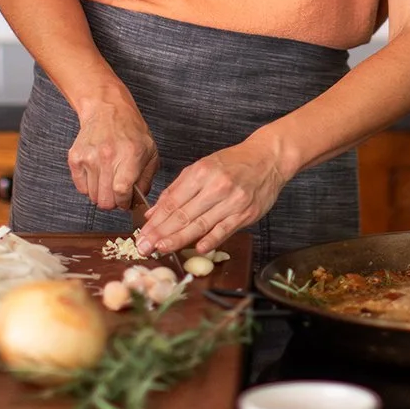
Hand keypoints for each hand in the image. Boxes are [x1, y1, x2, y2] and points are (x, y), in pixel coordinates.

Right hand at [66, 96, 157, 210]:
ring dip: (101, 194)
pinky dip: (89, 187)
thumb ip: (146, 179)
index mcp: (129, 155)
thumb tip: (137, 201)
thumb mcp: (150, 152)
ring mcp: (89, 157)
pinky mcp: (75, 158)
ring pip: (92, 196)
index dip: (124, 202)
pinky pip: (81, 187)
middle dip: (113, 202)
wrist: (107, 110)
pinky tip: (98, 175)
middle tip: (118, 194)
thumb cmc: (131, 131)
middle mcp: (107, 156)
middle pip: (105, 199)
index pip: (121, 192)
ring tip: (108, 180)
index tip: (126, 201)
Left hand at [138, 140, 287, 256]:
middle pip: (183, 215)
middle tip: (145, 247)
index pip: (172, 202)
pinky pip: (225, 229)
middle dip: (161, 234)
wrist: (268, 159)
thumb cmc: (233, 163)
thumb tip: (154, 212)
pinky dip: (211, 240)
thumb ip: (177, 190)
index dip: (155, 221)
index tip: (142, 234)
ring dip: (179, 239)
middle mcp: (216, 186)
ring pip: (201, 224)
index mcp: (201, 172)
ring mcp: (232, 201)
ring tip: (162, 249)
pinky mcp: (246, 213)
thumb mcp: (202, 167)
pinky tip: (197, 249)